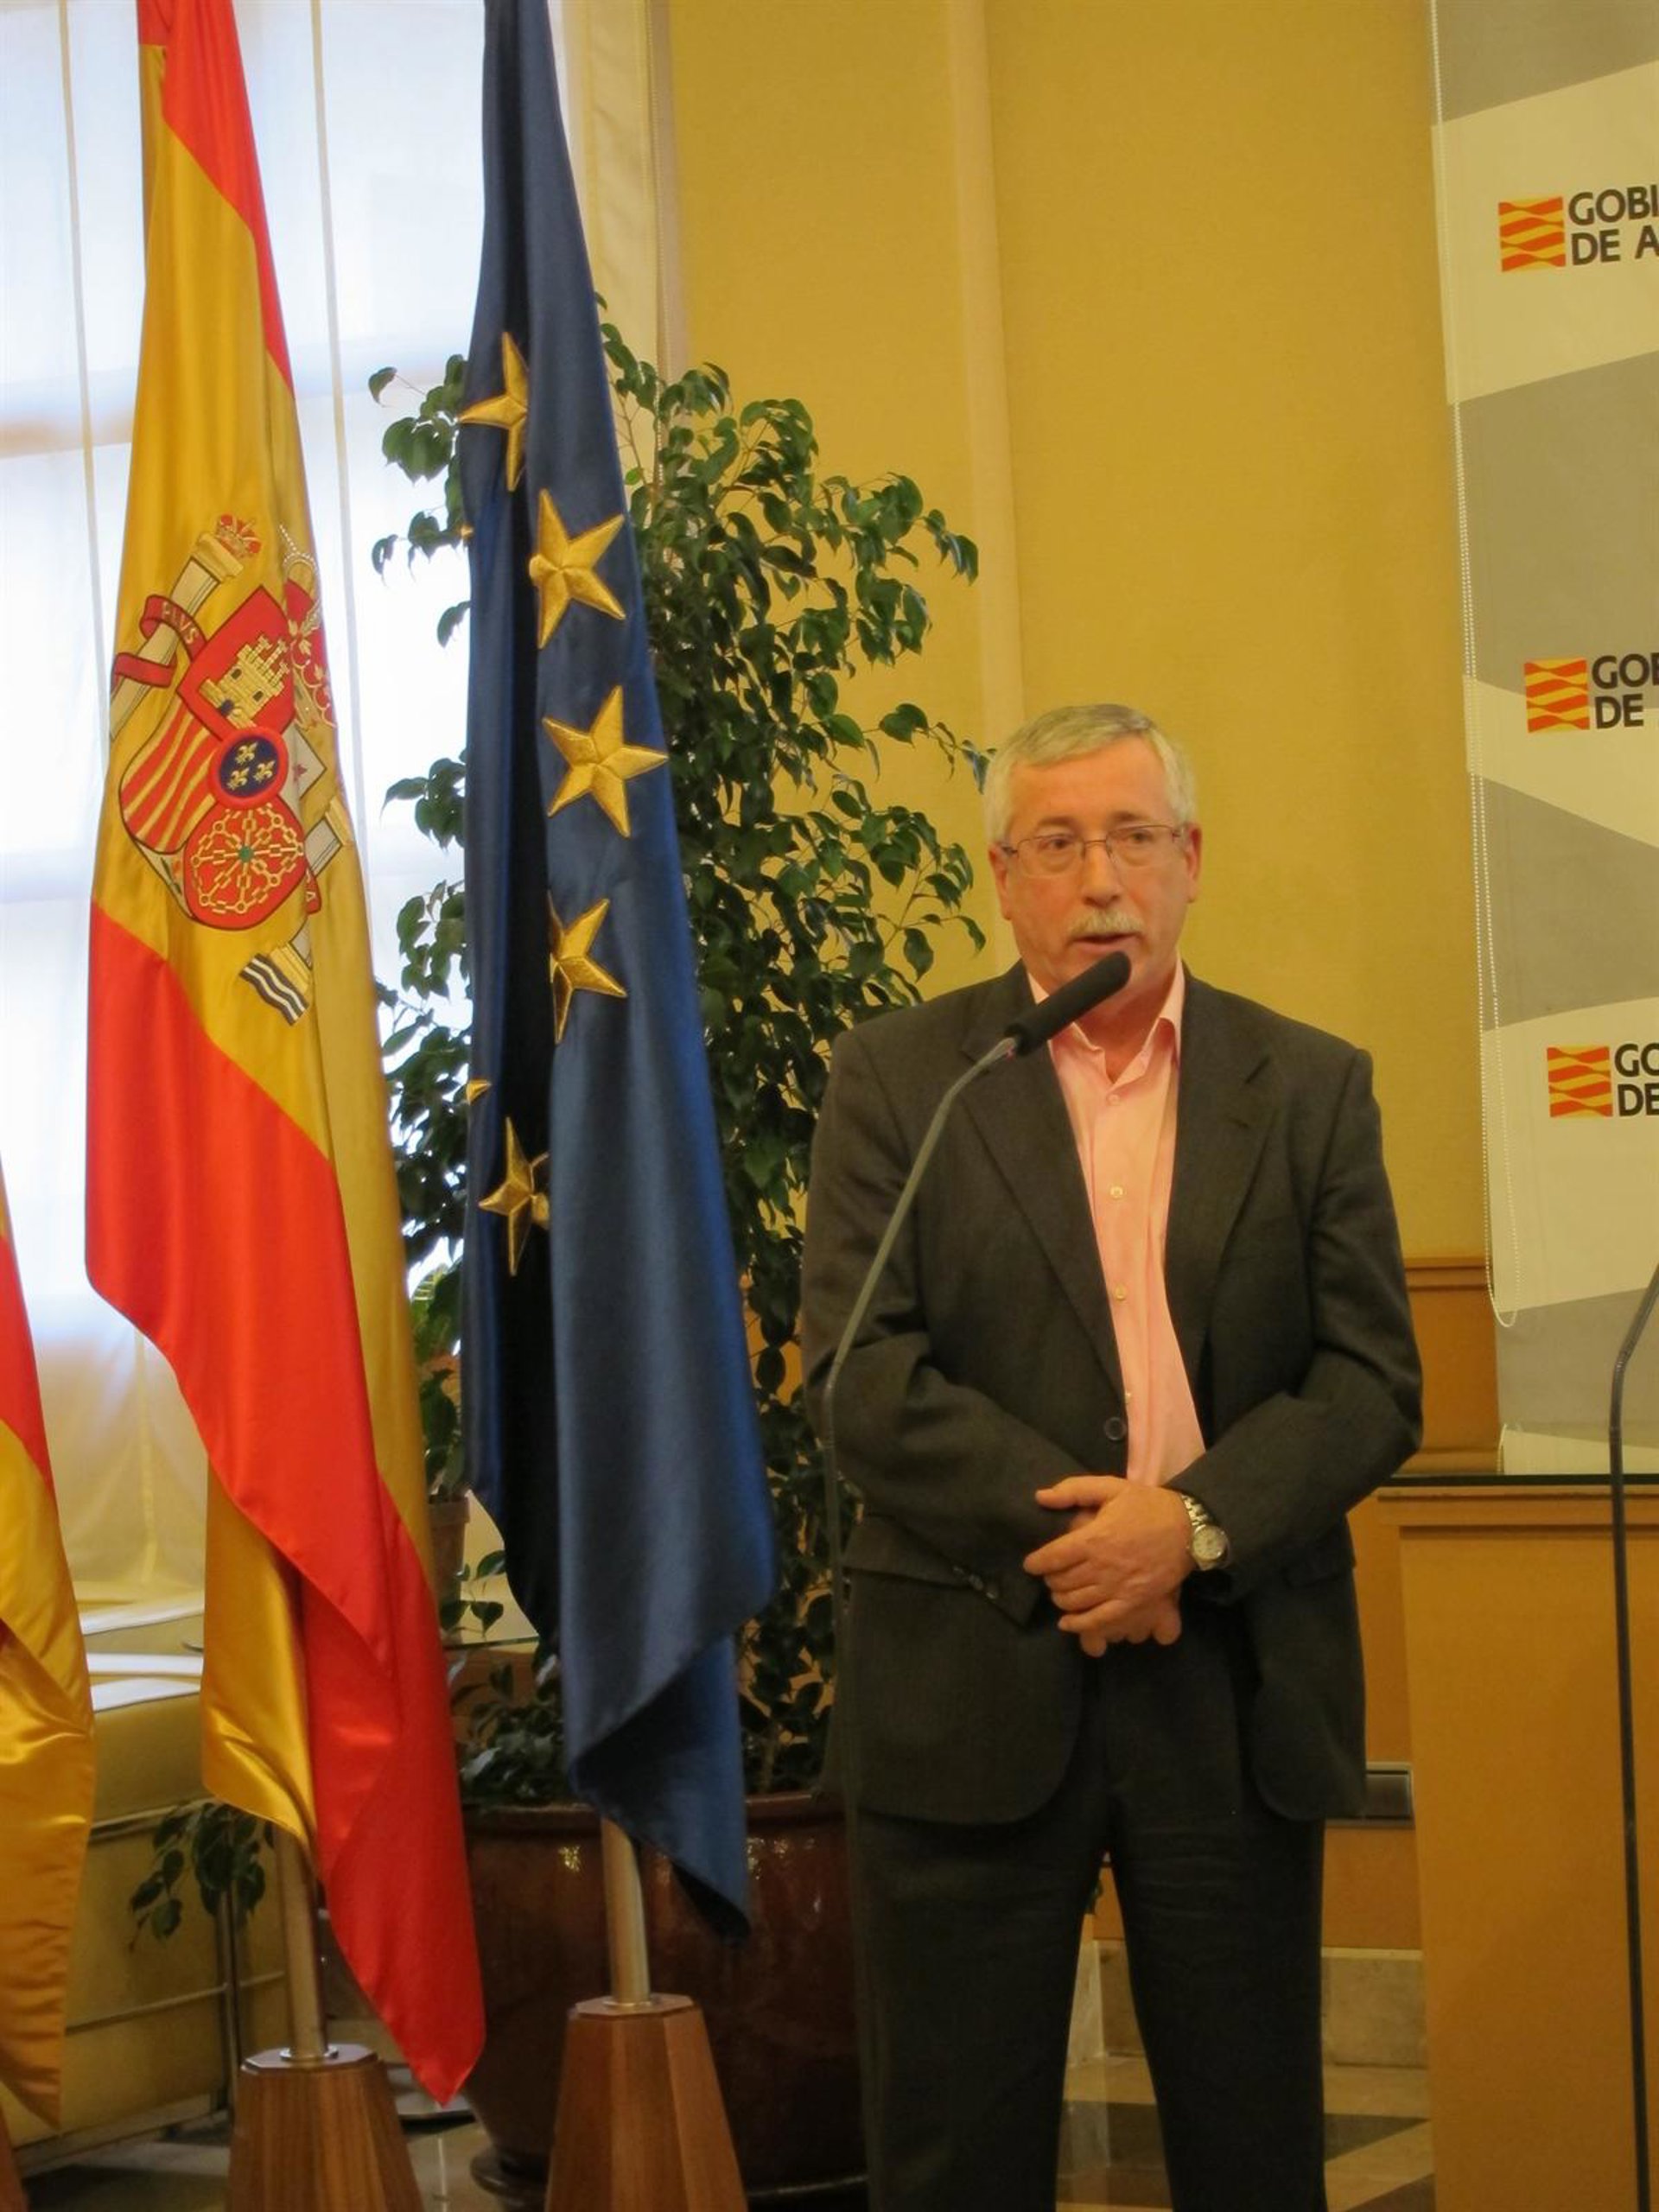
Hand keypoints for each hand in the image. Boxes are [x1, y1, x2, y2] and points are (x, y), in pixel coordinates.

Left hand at [1025, 1474, 1191, 1643]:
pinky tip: (1067, 1623)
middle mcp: (1101, 1566)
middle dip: (1050, 1579)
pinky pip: (1099, 1620)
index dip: (1036, 1562)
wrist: (1188, 1528)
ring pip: (1075, 1601)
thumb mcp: (1111, 1487)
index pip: (1053, 1557)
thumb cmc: (1147, 1505)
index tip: (1031, 1563)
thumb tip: (1040, 1497)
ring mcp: (1117, 1587)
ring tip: (1060, 1592)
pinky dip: (1079, 1624)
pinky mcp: (1132, 1602)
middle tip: (1051, 1574)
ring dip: (1061, 1598)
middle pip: (1062, 1581)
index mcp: (1094, 1538)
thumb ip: (1073, 1490)